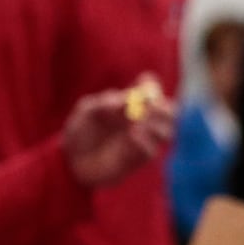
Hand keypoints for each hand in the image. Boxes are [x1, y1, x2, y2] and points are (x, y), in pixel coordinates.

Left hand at [61, 77, 175, 187]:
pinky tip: (132, 136)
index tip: (145, 83)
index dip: (153, 87)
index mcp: (133, 106)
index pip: (153, 93)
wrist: (73, 161)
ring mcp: (144, 141)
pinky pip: (152, 150)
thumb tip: (126, 100)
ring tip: (137, 124)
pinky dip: (146, 142)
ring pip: (167, 131)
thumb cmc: (80, 132)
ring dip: (157, 125)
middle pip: (170, 113)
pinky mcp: (139, 159)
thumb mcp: (86, 112)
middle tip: (151, 107)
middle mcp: (143, 122)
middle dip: (164, 108)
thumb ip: (104, 103)